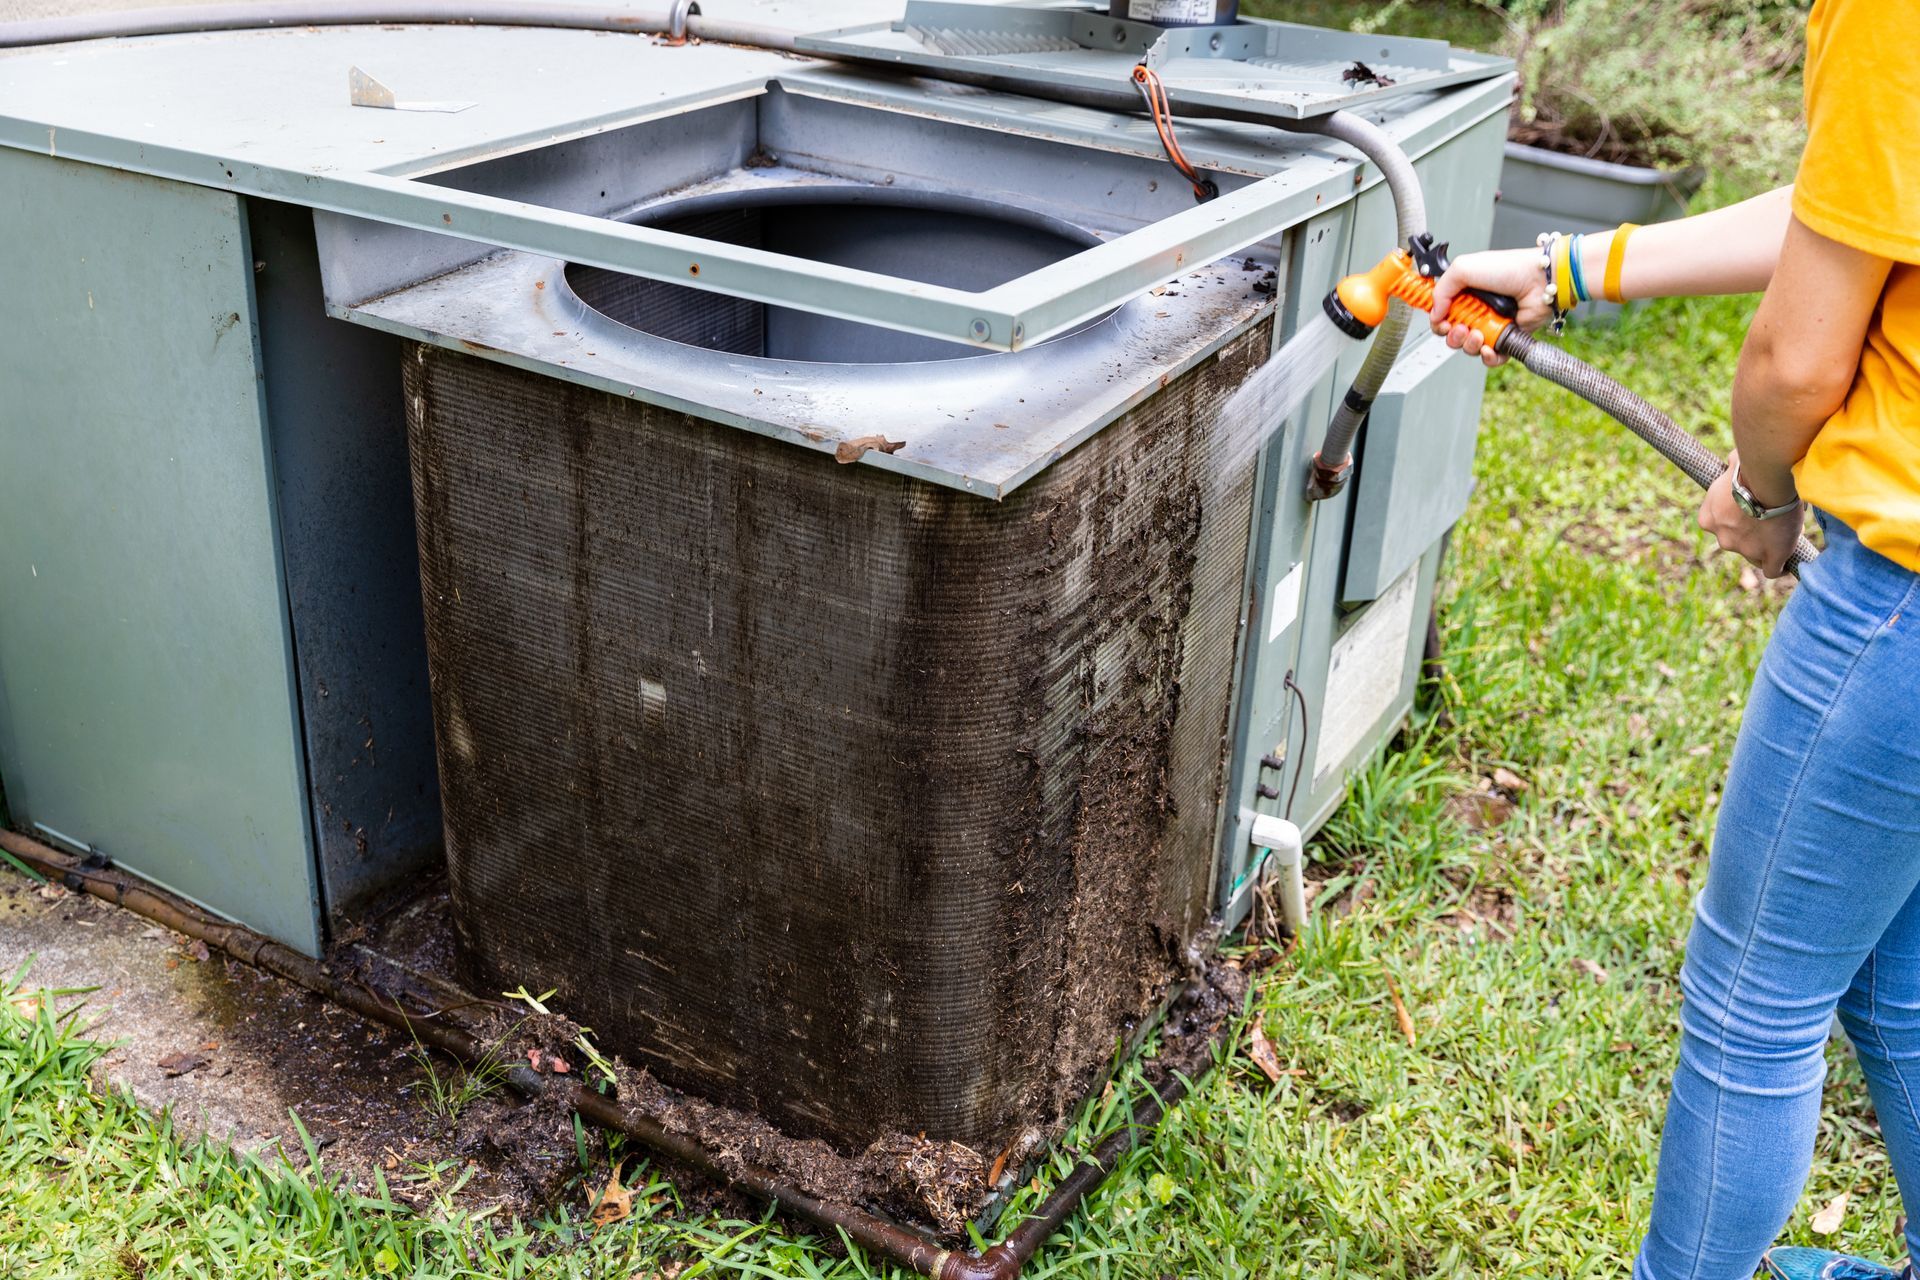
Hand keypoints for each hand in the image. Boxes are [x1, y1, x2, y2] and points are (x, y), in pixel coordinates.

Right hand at [1429, 248, 1554, 366]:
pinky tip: (1488, 347)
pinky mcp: (1505, 338)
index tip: (1440, 321)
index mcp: (1464, 294)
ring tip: (1478, 334)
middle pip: (1452, 335)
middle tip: (1461, 328)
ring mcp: (1490, 326)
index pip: (1441, 315)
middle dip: (1452, 335)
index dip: (1438, 321)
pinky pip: (1490, 358)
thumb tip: (1434, 314)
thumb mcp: (1464, 267)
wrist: (1539, 281)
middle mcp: (1476, 311)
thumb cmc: (1508, 269)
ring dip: (1469, 344)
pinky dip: (1487, 356)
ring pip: (1468, 348)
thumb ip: (1441, 289)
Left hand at [1698, 450, 1804, 578]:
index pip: (1721, 527)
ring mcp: (1745, 550)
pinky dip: (1779, 566)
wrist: (1767, 482)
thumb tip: (1736, 456)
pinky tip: (1786, 562)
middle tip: (1770, 522)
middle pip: (1738, 543)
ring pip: (1755, 557)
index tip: (1750, 516)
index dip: (1737, 522)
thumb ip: (1733, 466)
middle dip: (1752, 535)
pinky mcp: (1769, 556)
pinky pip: (1772, 570)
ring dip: (1767, 547)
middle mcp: (1722, 538)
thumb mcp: (1734, 465)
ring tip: (1783, 534)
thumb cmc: (1749, 468)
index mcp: (1708, 519)